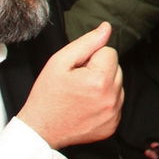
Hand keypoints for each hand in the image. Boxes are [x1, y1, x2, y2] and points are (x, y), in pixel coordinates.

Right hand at [17, 22, 123, 148]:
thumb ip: (87, 42)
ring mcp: (113, 114)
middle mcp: (111, 98)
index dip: (92, 57)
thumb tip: (106, 28)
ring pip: (118, 85)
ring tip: (82, 94)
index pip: (110, 52)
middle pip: (117, 68)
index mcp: (100, 80)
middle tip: (78, 82)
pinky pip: (117, 103)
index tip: (78, 70)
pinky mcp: (113, 125)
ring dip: (104, 85)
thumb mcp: (60, 61)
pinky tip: (87, 106)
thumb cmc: (47, 95)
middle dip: (100, 70)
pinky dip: (105, 101)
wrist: (40, 130)